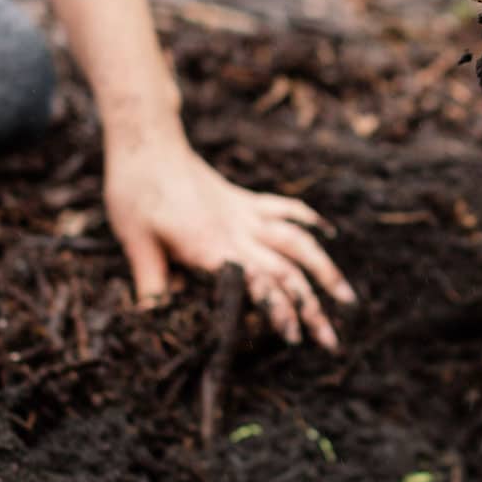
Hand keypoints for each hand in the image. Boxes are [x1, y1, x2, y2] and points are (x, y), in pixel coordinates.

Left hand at [103, 129, 354, 349]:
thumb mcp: (135, 238)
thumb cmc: (135, 189)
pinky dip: (308, 220)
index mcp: (211, 245)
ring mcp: (245, 213)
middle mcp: (237, 231)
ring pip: (297, 241)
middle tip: (331, 340)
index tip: (296, 337)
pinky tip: (326, 234)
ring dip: (324, 269)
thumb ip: (150, 279)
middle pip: (286, 272)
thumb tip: (150, 318)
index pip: (258, 284)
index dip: (280, 311)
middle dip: (312, 306)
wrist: (146, 142)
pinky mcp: (243, 199)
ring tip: (346, 296)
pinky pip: (284, 209)